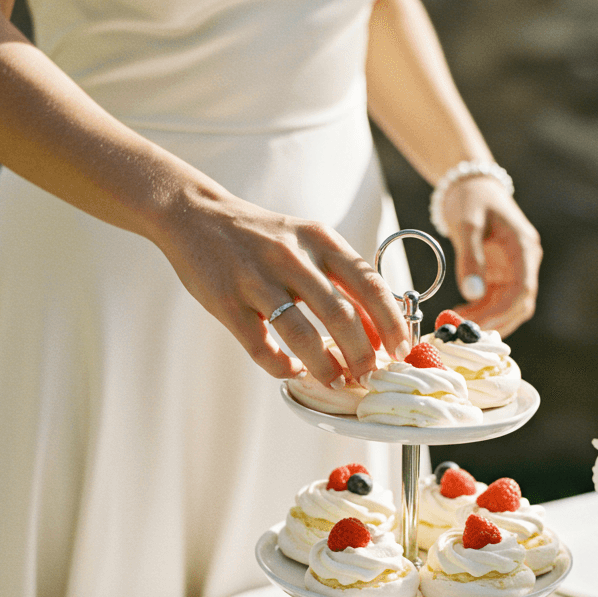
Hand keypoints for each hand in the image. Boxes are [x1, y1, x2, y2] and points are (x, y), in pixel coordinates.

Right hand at [155, 181, 410, 384]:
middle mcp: (291, 257)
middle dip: (362, 354)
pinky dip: (280, 366)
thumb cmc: (262, 236)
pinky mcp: (227, 303)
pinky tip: (291, 369)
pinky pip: (261, 347)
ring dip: (324, 367)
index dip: (391, 321)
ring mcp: (257, 280)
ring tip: (336, 380)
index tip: (401, 348)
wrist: (195, 216)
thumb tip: (377, 327)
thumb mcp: (307, 241)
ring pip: (302, 335)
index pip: (369, 284)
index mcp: (319, 239)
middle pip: (341, 315)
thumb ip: (340, 277)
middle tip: (370, 376)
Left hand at [440, 176, 541, 336]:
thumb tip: (470, 293)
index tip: (477, 326)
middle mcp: (525, 262)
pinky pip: (498, 300)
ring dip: (488, 320)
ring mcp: (515, 269)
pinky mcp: (503, 274)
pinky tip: (461, 315)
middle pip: (519, 304)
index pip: (522, 291)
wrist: (471, 185)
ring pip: (510, 307)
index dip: (502, 313)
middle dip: (494, 322)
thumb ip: (469, 258)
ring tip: (457, 324)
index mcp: (524, 248)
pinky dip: (483, 312)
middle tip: (463, 332)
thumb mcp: (466, 224)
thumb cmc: (470, 199)